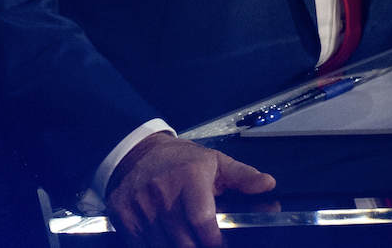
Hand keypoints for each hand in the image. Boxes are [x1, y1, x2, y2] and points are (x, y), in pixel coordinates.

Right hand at [105, 132, 276, 247]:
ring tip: (189, 241)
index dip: (216, 243)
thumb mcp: (214, 162)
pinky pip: (142, 247)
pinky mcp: (123, 218)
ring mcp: (140, 207)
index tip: (222, 246)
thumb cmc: (181, 161)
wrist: (137, 153)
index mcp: (189, 177)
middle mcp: (162, 193)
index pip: (203, 222)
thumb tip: (268, 184)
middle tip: (206, 244)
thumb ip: (242, 176)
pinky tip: (168, 241)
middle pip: (184, 242)